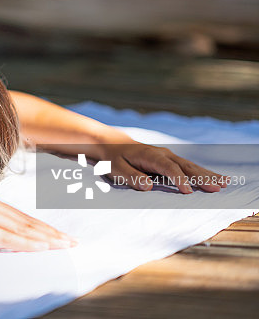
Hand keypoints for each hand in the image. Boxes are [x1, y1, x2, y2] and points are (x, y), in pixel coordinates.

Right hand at [0, 193, 75, 251]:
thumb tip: (1, 245)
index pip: (21, 217)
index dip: (42, 227)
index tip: (60, 235)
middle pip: (26, 222)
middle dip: (51, 233)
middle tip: (73, 241)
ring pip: (21, 230)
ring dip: (46, 239)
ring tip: (65, 245)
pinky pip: (6, 238)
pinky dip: (27, 243)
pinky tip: (42, 246)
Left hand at [101, 142, 227, 193]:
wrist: (112, 144)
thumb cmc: (113, 158)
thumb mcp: (116, 169)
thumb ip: (132, 177)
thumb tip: (148, 186)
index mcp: (150, 156)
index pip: (168, 169)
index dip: (179, 180)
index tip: (188, 192)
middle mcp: (163, 154)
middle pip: (185, 166)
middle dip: (201, 177)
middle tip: (218, 188)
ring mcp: (168, 156)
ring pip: (190, 166)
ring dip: (207, 175)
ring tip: (225, 183)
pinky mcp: (170, 160)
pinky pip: (189, 167)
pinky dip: (203, 173)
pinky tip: (217, 179)